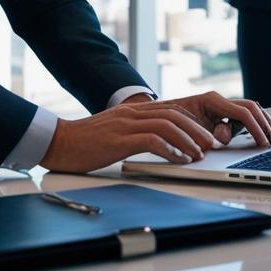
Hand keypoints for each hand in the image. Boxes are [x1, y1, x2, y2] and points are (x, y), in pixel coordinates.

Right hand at [39, 92, 270, 172]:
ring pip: (168, 125)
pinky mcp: (120, 139)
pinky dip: (171, 150)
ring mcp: (127, 124)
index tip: (206, 138)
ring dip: (189, 140)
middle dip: (198, 131)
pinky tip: (180, 160)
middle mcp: (134, 113)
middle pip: (176, 114)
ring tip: (200, 154)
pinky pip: (152, 140)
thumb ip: (137, 133)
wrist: (59, 142)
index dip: (194, 123)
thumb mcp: (116, 132)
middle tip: (211, 146)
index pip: (172, 110)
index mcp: (135, 111)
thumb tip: (162, 144)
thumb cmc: (87, 142)